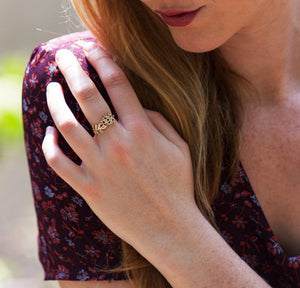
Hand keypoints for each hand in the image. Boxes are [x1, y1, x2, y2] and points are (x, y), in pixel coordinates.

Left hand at [42, 43, 194, 254]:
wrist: (170, 227)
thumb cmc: (178, 186)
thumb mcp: (180, 147)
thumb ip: (160, 121)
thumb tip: (139, 106)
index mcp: (142, 130)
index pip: (117, 83)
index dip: (103, 61)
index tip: (93, 49)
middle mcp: (118, 144)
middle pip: (88, 96)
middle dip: (73, 70)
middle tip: (65, 57)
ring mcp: (100, 166)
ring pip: (67, 125)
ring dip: (55, 102)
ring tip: (50, 88)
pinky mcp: (89, 188)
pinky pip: (59, 162)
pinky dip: (49, 145)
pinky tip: (49, 133)